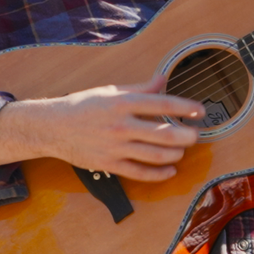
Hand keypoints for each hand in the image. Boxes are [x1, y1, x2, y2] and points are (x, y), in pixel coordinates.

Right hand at [0, 80, 203, 180]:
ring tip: (183, 149)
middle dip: (186, 136)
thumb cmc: (83, 105)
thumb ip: (140, 88)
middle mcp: (120, 125)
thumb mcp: (110, 91)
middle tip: (196, 134)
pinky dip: (160, 174)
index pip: (162, 104)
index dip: (185, 107)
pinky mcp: (110, 164)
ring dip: (176, 154)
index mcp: (121, 102)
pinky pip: (141, 173)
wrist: (53, 127)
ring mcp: (115, 147)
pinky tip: (171, 170)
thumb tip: (163, 79)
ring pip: (156, 155)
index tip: (200, 110)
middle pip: (164, 134)